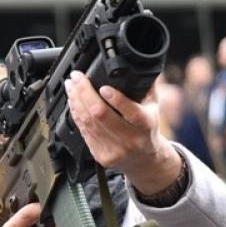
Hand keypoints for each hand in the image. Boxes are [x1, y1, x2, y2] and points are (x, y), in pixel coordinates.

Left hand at [65, 70, 179, 194]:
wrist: (144, 161)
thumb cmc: (147, 130)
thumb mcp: (154, 108)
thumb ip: (147, 87)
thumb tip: (139, 66)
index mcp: (145, 125)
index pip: (132, 112)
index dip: (116, 99)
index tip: (103, 87)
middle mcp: (130, 140)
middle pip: (101, 115)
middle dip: (85, 92)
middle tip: (77, 77)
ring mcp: (114, 150)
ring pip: (88, 122)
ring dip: (76, 101)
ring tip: (71, 86)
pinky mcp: (101, 155)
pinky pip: (83, 131)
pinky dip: (76, 114)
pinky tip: (73, 102)